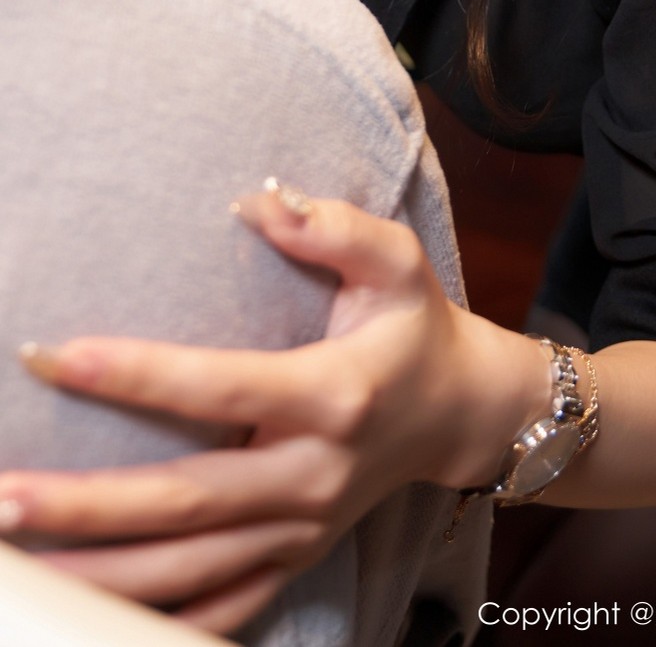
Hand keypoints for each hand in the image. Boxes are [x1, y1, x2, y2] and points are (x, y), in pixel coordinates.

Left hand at [0, 184, 550, 636]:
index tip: (53, 354)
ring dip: (93, 568)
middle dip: (84, 503)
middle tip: (1, 495)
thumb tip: (258, 199)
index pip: (219, 388)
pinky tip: (80, 612)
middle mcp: (313, 475)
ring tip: (14, 552)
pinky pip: (214, 612)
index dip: (135, 375)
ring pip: (185, 570)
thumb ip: (333, 227)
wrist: (461, 412)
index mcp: (334, 395)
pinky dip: (146, 620)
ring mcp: (301, 530)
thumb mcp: (397, 260)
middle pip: (184, 500)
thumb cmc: (414, 325)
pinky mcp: (292, 562)